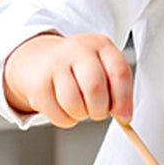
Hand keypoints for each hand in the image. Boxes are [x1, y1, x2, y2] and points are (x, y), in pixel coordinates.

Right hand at [2, 33, 132, 128]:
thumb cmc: (78, 67)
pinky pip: (58, 115)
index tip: (124, 117)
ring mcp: (55, 65)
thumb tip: (124, 115)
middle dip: (100, 110)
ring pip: (74, 104)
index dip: (124, 99)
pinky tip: (65, 108)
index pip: (119, 72)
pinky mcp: (38, 84)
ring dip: (81, 115)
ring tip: (80, 107)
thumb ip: (117, 88)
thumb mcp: (102, 66)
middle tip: (98, 112)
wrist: (38, 59)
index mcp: (100, 44)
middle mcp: (78, 50)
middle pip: (94, 88)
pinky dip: (66, 120)